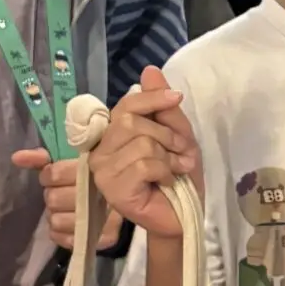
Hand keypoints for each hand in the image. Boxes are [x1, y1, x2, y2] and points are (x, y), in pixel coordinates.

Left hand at [11, 151, 121, 252]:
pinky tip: (71, 223)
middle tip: (62, 192)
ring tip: (67, 208)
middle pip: (53, 199)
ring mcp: (103, 219)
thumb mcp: (73, 160)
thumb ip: (45, 158)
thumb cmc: (95, 176)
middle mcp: (101, 195)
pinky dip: (61, 232)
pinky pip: (63, 239)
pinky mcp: (103, 239)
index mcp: (95, 168)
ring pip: (56, 220)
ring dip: (56, 214)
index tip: (54, 175)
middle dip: (52, 194)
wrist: (133, 199)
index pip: (54, 174)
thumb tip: (16, 157)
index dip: (48, 175)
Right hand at [90, 67, 201, 241]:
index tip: (177, 98)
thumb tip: (149, 70)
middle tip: (181, 153)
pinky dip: (165, 171)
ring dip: (169, 156)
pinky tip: (166, 183)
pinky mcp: (112, 190)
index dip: (151, 98)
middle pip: (131, 122)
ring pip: (141, 144)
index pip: (125, 105)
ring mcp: (102, 172)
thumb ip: (162, 107)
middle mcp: (100, 152)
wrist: (183, 216)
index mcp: (113, 136)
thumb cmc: (178, 176)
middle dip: (166, 135)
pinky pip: (143, 165)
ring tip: (176, 170)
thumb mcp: (177, 135)